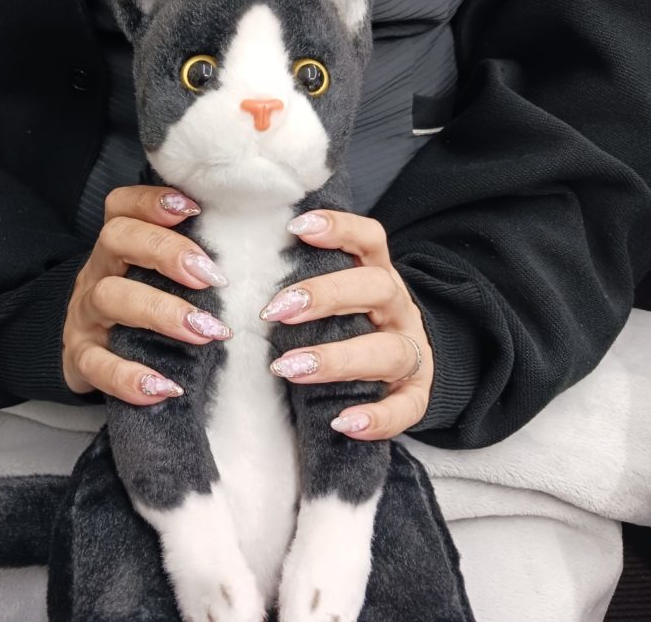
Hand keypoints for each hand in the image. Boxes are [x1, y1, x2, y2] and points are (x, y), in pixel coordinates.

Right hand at [63, 186, 232, 404]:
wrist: (88, 357)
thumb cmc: (141, 308)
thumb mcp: (155, 277)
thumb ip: (192, 258)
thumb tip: (263, 243)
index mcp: (118, 246)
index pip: (122, 206)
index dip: (152, 200)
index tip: (194, 208)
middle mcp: (98, 272)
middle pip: (116, 239)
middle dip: (166, 252)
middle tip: (213, 277)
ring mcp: (85, 315)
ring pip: (109, 297)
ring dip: (161, 312)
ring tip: (206, 331)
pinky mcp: (80, 358)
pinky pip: (97, 364)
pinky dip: (129, 376)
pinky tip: (165, 387)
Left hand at [261, 210, 433, 439]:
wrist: (405, 366)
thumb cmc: (351, 323)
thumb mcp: (337, 294)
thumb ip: (302, 278)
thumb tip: (234, 268)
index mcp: (378, 274)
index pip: (369, 239)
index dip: (339, 227)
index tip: (296, 227)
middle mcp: (398, 308)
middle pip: (377, 288)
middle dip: (326, 295)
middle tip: (274, 311)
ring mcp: (412, 351)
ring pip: (388, 350)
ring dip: (337, 359)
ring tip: (290, 369)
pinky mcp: (416, 395)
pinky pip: (406, 407)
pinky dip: (377, 418)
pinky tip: (343, 423)